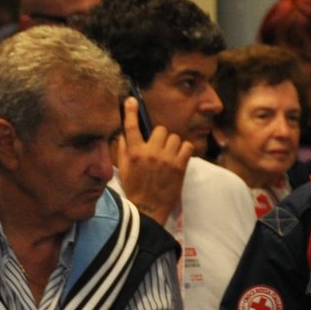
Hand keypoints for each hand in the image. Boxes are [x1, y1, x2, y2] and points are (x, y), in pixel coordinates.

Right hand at [116, 96, 190, 224]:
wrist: (148, 209)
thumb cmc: (135, 188)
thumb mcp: (124, 168)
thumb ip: (123, 148)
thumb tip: (125, 132)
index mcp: (134, 153)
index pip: (130, 127)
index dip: (130, 111)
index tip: (131, 101)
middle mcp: (150, 153)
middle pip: (160, 129)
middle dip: (160, 137)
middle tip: (159, 147)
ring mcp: (166, 159)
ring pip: (174, 137)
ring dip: (172, 144)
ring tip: (169, 155)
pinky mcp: (180, 166)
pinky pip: (187, 146)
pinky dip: (185, 150)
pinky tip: (179, 158)